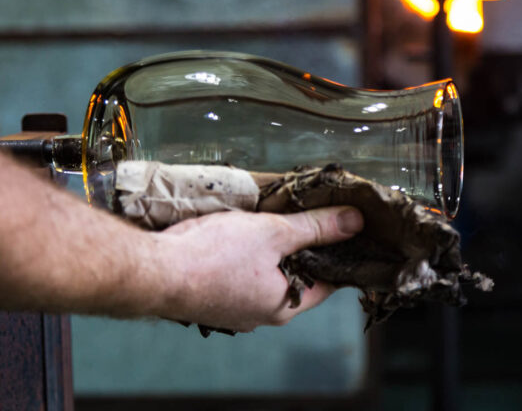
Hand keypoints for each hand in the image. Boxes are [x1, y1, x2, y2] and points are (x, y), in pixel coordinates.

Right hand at [153, 206, 363, 331]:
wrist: (155, 270)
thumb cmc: (214, 255)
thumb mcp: (273, 232)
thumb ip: (315, 227)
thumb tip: (355, 222)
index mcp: (284, 305)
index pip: (328, 282)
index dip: (338, 254)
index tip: (343, 231)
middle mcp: (261, 314)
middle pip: (297, 277)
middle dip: (303, 249)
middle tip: (308, 217)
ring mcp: (235, 309)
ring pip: (267, 275)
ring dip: (272, 251)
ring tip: (274, 220)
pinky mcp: (213, 298)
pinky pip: (242, 275)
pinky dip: (248, 257)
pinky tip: (241, 236)